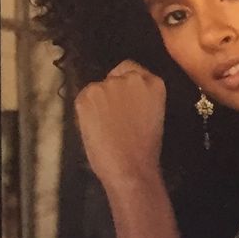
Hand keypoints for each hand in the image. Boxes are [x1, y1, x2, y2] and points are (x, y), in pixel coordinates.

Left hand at [75, 61, 166, 192]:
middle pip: (115, 75)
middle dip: (114, 90)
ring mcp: (106, 85)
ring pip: (98, 87)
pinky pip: (84, 98)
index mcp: (154, 83)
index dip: (128, 84)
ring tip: (106, 124)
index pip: (134, 69)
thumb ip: (141, 97)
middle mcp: (129, 78)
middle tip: (116, 114)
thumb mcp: (154, 114)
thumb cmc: (146, 149)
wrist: (130, 167)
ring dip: (99, 101)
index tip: (128, 99)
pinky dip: (87, 110)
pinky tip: (96, 126)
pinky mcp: (86, 96)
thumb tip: (125, 94)